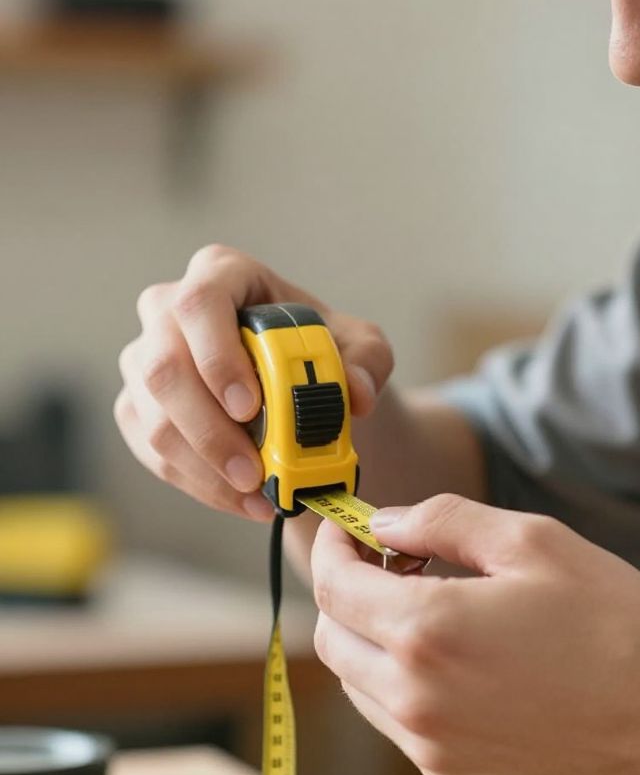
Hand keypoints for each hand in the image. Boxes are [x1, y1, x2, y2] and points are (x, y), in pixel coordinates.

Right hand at [114, 244, 393, 520]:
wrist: (303, 384)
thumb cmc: (324, 350)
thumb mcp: (361, 346)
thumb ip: (367, 361)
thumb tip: (356, 393)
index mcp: (223, 274)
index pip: (199, 303)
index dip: (216, 355)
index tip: (249, 407)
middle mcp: (169, 310)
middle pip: (164, 368)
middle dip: (209, 430)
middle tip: (254, 471)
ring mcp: (145, 361)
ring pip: (154, 419)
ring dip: (206, 467)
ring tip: (258, 493)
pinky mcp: (138, 409)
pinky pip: (153, 452)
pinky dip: (200, 484)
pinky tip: (243, 499)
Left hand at [310, 492, 639, 774]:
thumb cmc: (614, 624)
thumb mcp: (532, 542)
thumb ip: (443, 521)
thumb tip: (386, 522)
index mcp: (429, 632)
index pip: (333, 586)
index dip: (332, 546)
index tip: (348, 527)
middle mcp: (416, 699)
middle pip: (333, 635)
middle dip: (346, 589)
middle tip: (394, 558)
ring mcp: (432, 745)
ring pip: (357, 680)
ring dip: (370, 633)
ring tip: (430, 599)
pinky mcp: (453, 771)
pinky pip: (394, 717)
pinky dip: (399, 675)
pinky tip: (455, 648)